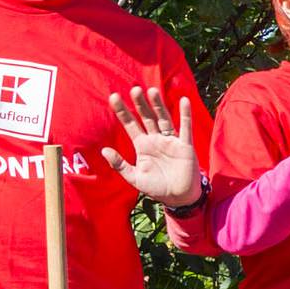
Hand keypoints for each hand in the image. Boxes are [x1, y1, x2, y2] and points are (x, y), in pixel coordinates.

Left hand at [102, 86, 199, 206]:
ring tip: (152, 91)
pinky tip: (183, 101)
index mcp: (142, 145)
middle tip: (134, 89)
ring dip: (158, 105)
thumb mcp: (135, 178)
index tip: (114, 97)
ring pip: (163, 118)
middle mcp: (155, 139)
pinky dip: (185, 115)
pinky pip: (185, 128)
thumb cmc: (157, 188)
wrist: (178, 198)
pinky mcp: (185, 145)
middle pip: (146, 117)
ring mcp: (170, 140)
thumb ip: (120, 165)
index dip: (122, 112)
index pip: (130, 124)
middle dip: (140, 104)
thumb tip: (104, 151)